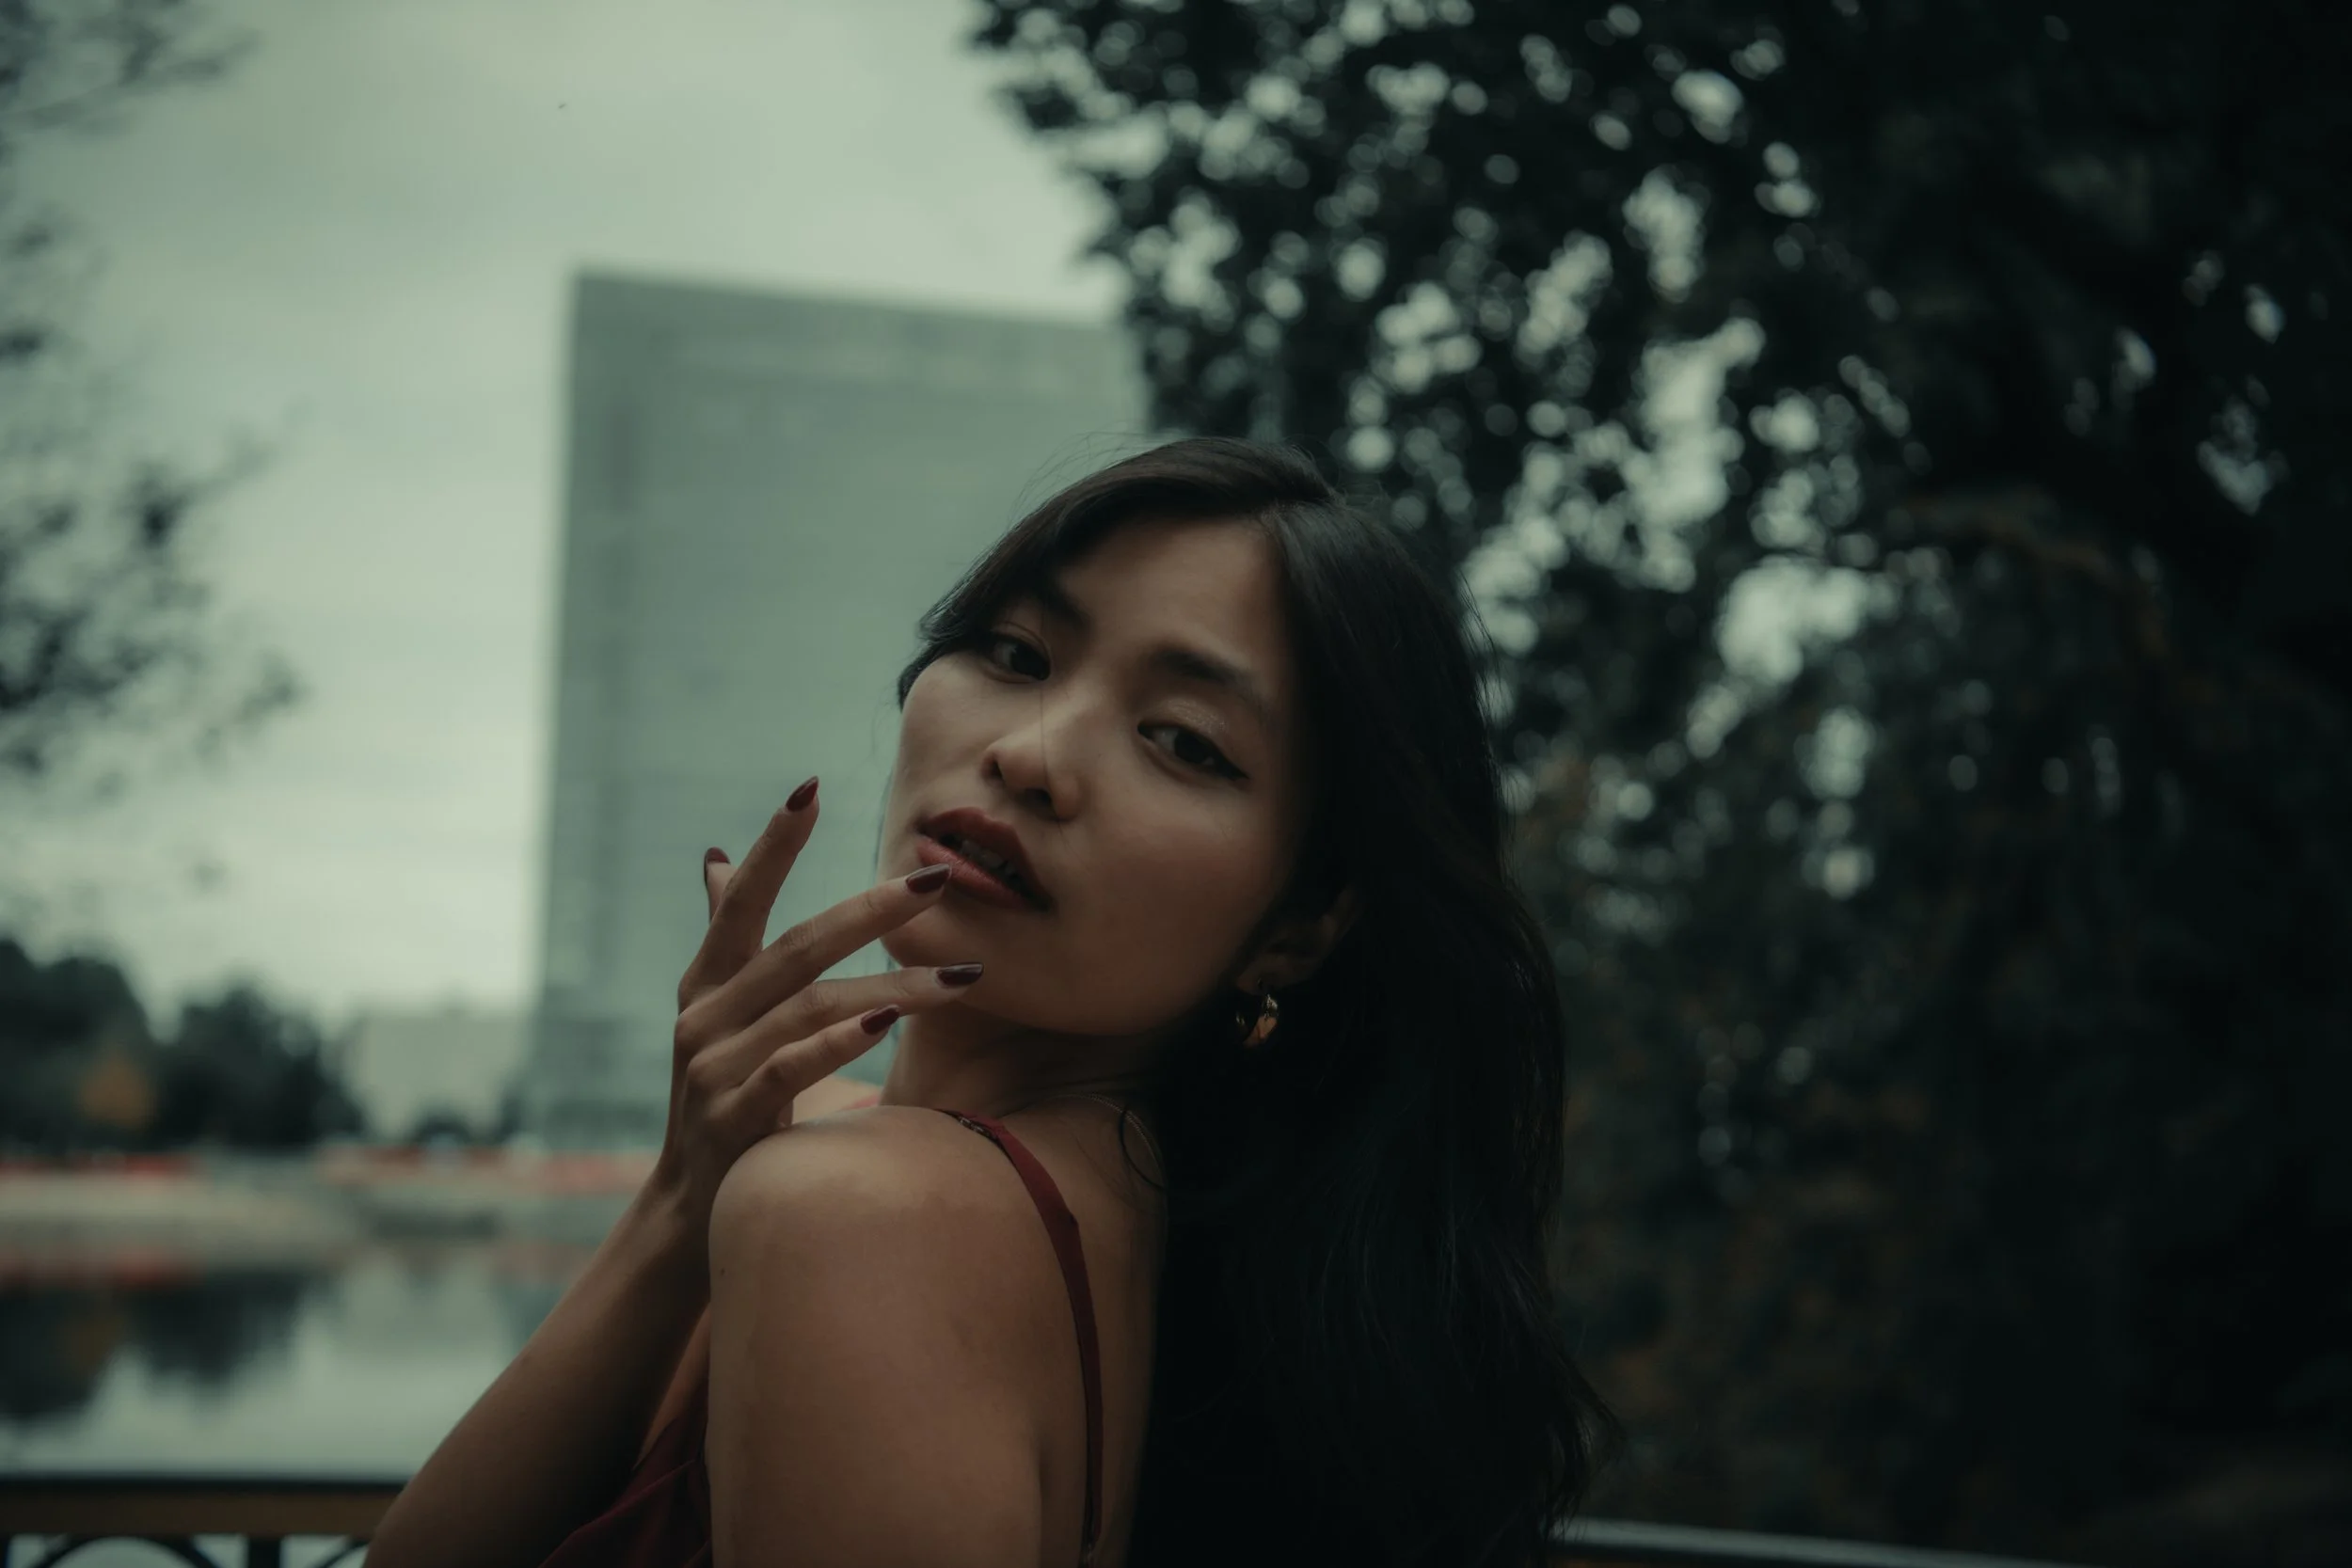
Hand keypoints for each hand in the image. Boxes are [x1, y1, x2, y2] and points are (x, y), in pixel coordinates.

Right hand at [648, 780, 977, 1255]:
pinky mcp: (731, 1116)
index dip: (774, 846)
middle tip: (936, 880)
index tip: (810, 788)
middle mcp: (705, 1017)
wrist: (691, 1213)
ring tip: (962, 977)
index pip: (742, 903)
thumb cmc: (726, 1100)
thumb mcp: (722, 1017)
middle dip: (870, 910)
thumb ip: (728, 938)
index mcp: (707, 985)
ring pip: (810, 1007)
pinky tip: (887, 1023)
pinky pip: (790, 1067)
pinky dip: (839, 1042)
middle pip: (796, 947)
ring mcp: (713, 1068)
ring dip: (892, 985)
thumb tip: (719, 858)